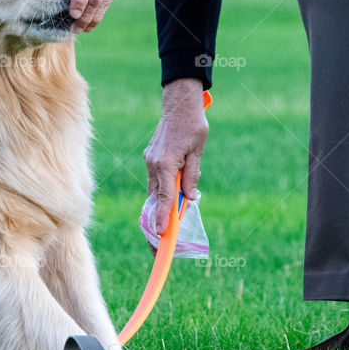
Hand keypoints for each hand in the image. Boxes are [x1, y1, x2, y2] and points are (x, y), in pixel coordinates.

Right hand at [144, 78, 207, 234]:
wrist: (178, 104)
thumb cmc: (192, 125)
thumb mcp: (198, 151)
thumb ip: (192, 175)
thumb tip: (190, 198)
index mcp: (166, 163)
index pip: (165, 196)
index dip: (164, 217)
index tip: (162, 235)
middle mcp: (154, 164)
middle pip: (156, 198)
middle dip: (157, 222)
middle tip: (158, 244)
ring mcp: (150, 161)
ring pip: (154, 191)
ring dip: (159, 209)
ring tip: (161, 232)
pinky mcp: (152, 159)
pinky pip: (155, 182)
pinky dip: (159, 195)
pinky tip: (164, 206)